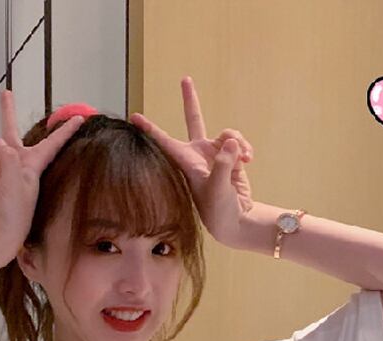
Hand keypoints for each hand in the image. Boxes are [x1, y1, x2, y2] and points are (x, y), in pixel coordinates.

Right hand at [0, 89, 83, 252]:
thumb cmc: (12, 214)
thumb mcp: (15, 185)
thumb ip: (7, 159)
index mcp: (33, 168)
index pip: (52, 144)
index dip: (65, 131)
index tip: (80, 118)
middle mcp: (20, 165)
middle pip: (15, 133)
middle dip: (8, 113)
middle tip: (6, 92)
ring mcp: (4, 169)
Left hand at [129, 76, 255, 248]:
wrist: (236, 219)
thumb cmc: (219, 210)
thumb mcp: (218, 189)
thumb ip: (223, 163)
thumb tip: (231, 141)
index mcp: (186, 163)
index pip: (164, 142)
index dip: (150, 129)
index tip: (134, 117)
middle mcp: (199, 154)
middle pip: (193, 119)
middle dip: (190, 99)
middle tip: (185, 79)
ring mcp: (215, 153)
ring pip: (227, 133)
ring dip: (238, 141)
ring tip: (245, 159)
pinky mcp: (231, 156)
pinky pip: (238, 141)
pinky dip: (245, 148)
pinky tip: (248, 160)